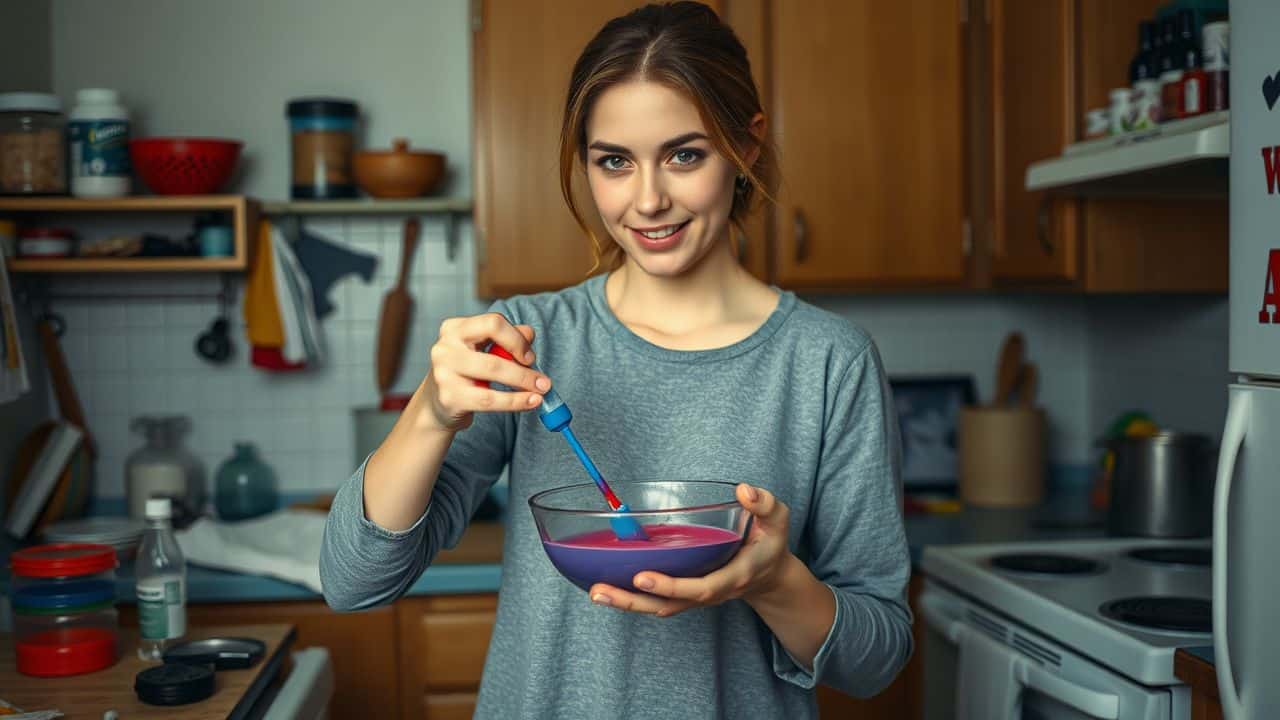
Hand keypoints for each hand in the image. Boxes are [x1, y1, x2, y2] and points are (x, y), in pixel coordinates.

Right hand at [421, 313, 552, 431]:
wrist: (436, 404)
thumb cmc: (465, 373)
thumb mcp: (482, 350)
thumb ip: (506, 338)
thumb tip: (529, 333)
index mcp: (454, 328)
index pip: (493, 323)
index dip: (517, 339)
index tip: (530, 356)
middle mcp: (445, 347)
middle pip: (495, 352)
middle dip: (525, 368)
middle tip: (544, 381)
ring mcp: (444, 373)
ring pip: (493, 373)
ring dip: (523, 383)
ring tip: (540, 392)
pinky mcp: (449, 397)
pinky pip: (489, 400)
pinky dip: (515, 402)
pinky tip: (530, 402)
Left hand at [588, 483, 791, 616]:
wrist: (769, 574)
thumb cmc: (769, 543)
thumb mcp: (778, 521)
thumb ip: (764, 505)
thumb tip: (744, 491)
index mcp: (733, 576)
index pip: (701, 587)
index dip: (672, 586)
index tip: (643, 577)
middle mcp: (711, 592)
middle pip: (670, 605)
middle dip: (634, 600)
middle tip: (602, 591)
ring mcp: (696, 598)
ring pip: (658, 607)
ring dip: (626, 603)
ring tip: (596, 593)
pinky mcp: (685, 595)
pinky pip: (656, 601)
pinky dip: (632, 598)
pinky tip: (606, 587)